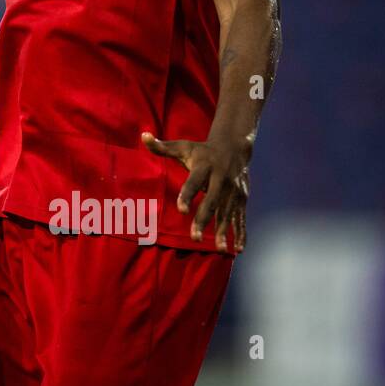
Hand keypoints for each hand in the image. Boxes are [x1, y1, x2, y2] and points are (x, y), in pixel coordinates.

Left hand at [141, 132, 249, 251]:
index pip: (194, 182)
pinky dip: (241, 233)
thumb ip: (162, 146)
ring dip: (224, 231)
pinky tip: (238, 249)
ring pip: (228, 213)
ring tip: (219, 249)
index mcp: (204, 167)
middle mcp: (221, 180)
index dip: (188, 195)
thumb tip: (143, 136)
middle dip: (203, 220)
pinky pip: (241, 218)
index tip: (181, 210)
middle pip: (212, 202)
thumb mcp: (183, 146)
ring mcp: (234, 191)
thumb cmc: (201, 151)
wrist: (234, 148)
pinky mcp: (242, 200)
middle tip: (194, 238)